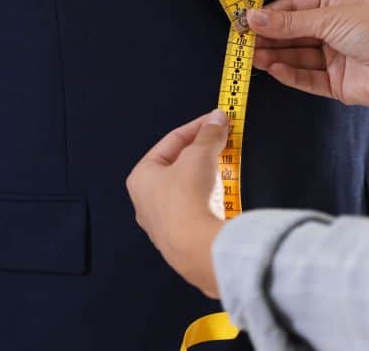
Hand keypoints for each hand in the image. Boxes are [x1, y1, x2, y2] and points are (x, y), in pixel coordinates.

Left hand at [126, 110, 228, 298]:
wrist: (197, 248)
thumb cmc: (186, 200)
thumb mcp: (199, 156)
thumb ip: (209, 135)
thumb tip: (218, 120)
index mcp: (141, 177)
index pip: (171, 142)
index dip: (197, 127)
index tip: (217, 120)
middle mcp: (146, 202)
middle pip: (178, 166)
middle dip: (203, 151)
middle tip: (223, 140)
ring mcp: (163, 224)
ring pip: (188, 189)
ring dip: (207, 174)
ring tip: (226, 164)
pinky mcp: (182, 239)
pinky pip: (197, 210)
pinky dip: (210, 197)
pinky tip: (223, 195)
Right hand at [249, 0, 368, 114]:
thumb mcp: (328, 18)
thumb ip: (288, 22)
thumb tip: (254, 17)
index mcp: (333, 6)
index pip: (293, 8)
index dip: (269, 15)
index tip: (246, 21)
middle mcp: (332, 31)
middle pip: (292, 34)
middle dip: (268, 38)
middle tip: (242, 42)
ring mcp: (333, 58)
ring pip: (296, 57)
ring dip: (274, 56)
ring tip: (251, 57)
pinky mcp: (336, 84)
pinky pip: (307, 79)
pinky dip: (289, 74)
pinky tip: (273, 69)